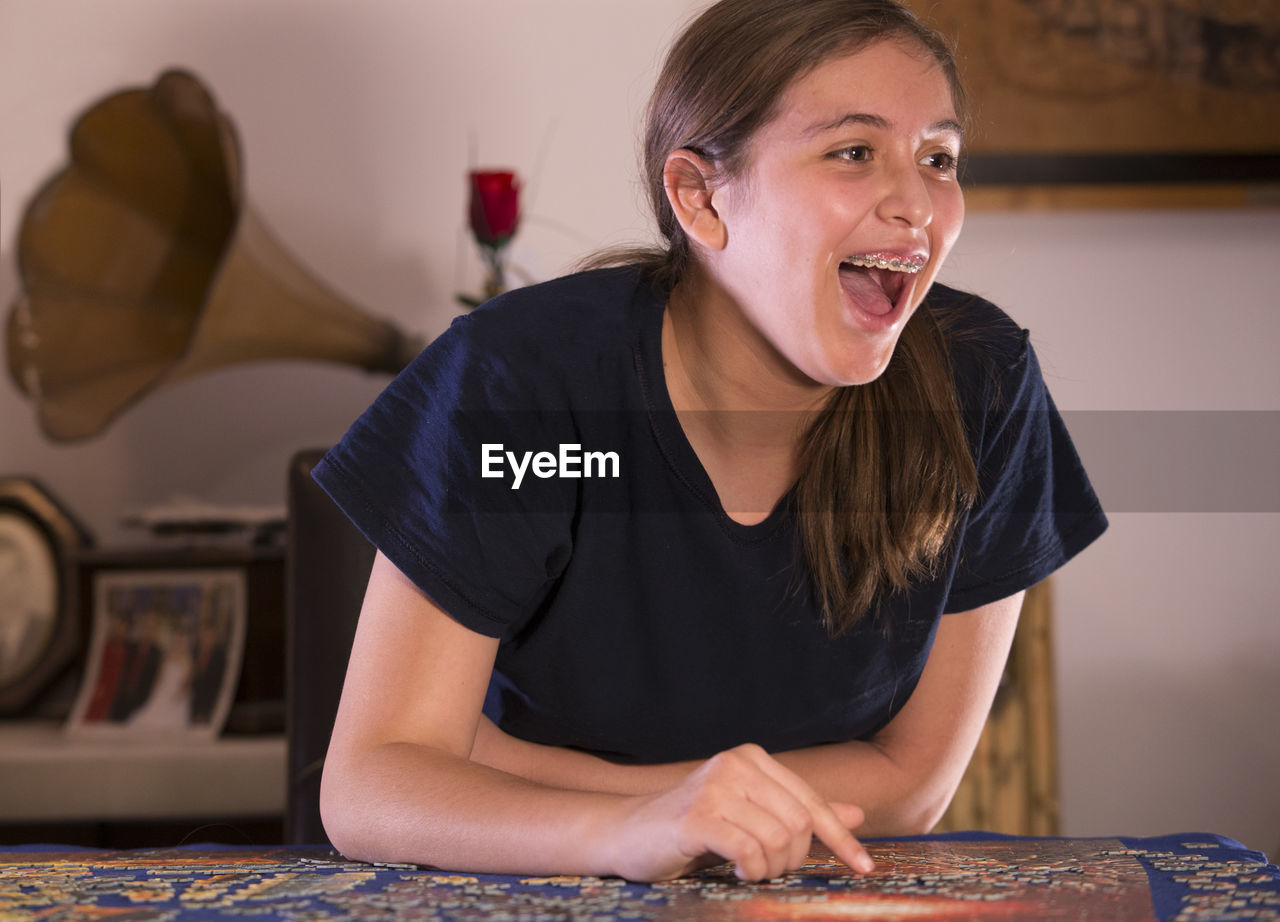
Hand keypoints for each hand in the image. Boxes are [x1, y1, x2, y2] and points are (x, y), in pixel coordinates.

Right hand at [605, 743, 874, 881]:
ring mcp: (715, 787)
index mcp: (752, 759)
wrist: (627, 834)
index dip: (841, 838)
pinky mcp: (698, 815)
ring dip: (769, 868)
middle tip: (768, 870)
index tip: (864, 867)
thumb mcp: (751, 817)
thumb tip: (855, 814)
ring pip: (778, 840)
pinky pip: (749, 851)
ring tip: (747, 869)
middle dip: (793, 859)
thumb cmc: (693, 828)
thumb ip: (798, 813)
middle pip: (800, 823)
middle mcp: (736, 763)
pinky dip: (750, 869)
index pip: (812, 802)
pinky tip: (735, 869)